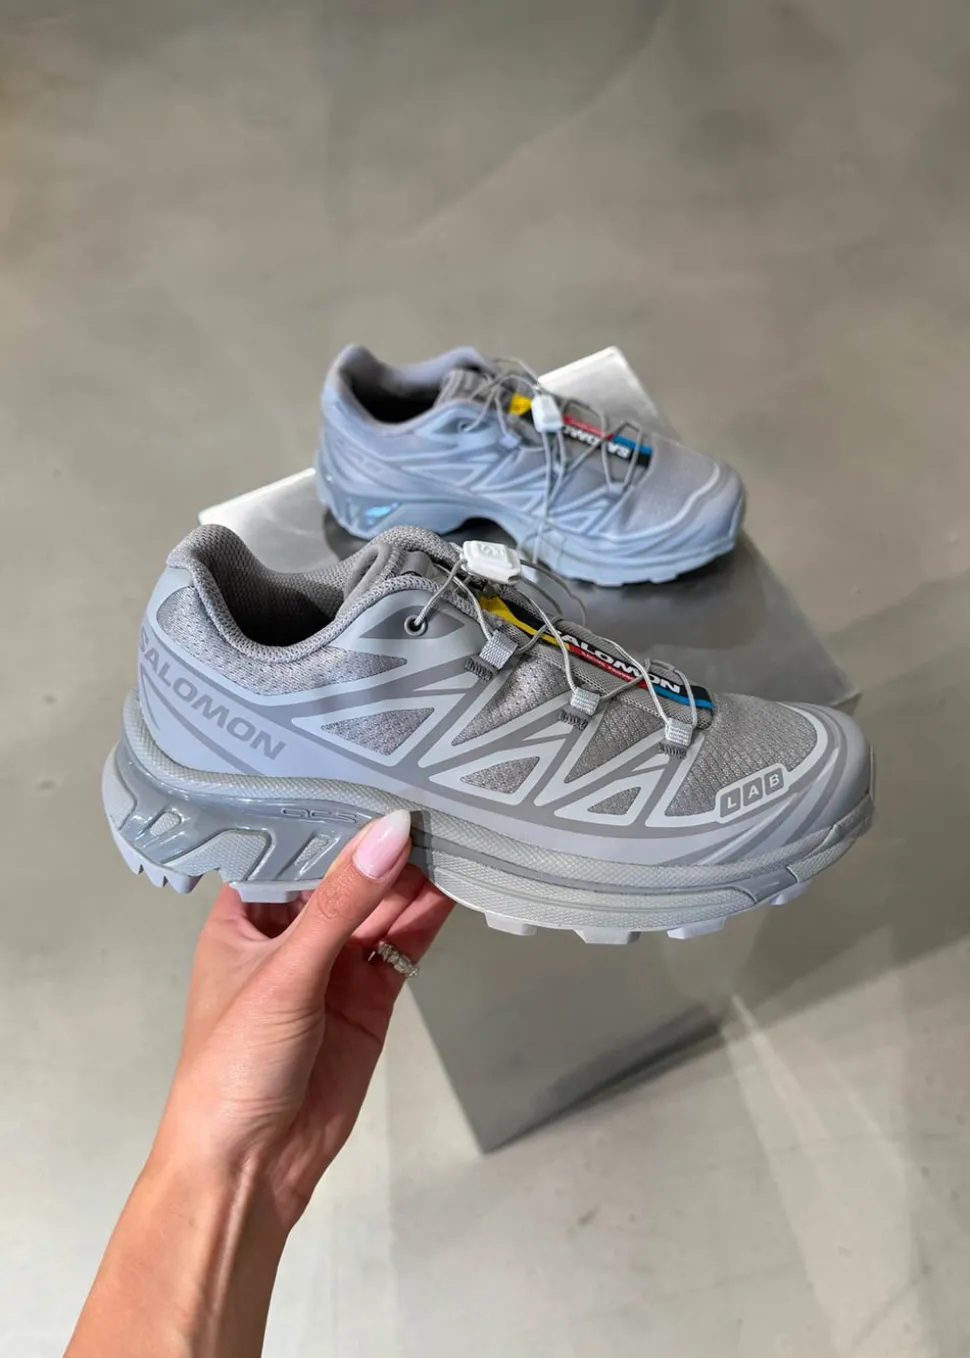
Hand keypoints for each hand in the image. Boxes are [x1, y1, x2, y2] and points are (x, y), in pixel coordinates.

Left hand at [152, 809, 452, 1229]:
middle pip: (346, 873)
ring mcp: (334, 963)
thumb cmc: (233, 1064)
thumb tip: (392, 830)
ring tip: (455, 822)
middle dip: (383, 839)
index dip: (332, 808)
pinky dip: (429, 915)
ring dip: (414, 873)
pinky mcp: (370, 994)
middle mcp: (291, 931)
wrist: (252, 1167)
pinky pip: (403, 943)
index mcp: (245, 914)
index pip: (293, 845)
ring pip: (381, 905)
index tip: (375, 762)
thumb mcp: (285, 972)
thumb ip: (342, 902)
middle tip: (432, 786)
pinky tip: (457, 878)